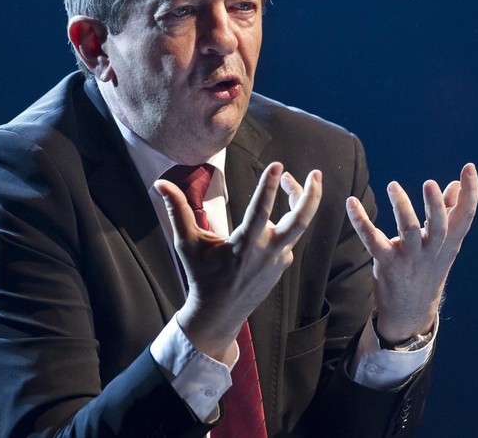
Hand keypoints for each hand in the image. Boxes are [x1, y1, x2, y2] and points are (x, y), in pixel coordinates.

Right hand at [154, 163, 322, 361]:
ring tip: (292, 181)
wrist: (219, 313)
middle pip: (299, 221)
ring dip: (300, 202)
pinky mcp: (282, 264)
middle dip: (311, 195)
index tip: (277, 164)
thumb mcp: (187, 243)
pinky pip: (288, 237)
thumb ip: (177, 210)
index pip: (261, 211)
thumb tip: (160, 184)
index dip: (268, 186)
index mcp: (244, 246)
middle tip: (316, 173)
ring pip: (298, 226)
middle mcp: (267, 252)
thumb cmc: (201, 275)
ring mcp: (278, 259)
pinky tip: (273, 215)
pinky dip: (285, 221)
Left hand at [345, 163, 477, 342]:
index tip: (469, 168)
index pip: (465, 217)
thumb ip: (449, 215)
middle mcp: (432, 251)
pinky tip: (351, 202)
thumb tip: (454, 185)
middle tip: (430, 183)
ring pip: (408, 232)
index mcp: (448, 244)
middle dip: (436, 205)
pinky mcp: (387, 263)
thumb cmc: (427, 270)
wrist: (410, 312)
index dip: (470, 193)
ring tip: (394, 186)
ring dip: (402, 208)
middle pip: (440, 227)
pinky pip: (372, 240)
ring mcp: (409, 259)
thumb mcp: (443, 246)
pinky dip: (361, 221)